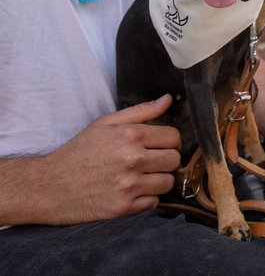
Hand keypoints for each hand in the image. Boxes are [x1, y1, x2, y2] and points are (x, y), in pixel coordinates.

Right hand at [40, 95, 179, 224]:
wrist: (47, 186)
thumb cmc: (77, 152)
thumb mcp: (104, 124)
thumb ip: (141, 111)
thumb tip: (167, 99)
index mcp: (130, 135)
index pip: (174, 137)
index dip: (169, 141)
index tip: (158, 145)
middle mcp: (132, 160)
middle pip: (174, 160)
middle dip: (165, 160)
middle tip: (150, 162)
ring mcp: (128, 185)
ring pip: (167, 183)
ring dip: (158, 180)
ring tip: (141, 177)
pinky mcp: (122, 207)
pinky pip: (153, 202)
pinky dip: (146, 198)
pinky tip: (131, 192)